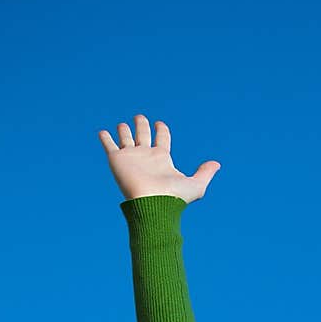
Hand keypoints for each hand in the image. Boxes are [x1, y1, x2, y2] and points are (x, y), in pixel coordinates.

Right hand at [98, 114, 221, 202]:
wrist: (153, 204)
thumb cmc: (174, 197)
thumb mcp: (196, 185)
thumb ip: (205, 173)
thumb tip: (217, 164)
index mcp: (162, 159)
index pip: (162, 139)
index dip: (161, 130)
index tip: (160, 124)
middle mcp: (146, 156)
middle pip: (143, 135)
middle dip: (142, 125)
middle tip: (140, 117)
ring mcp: (131, 157)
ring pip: (126, 138)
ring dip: (124, 130)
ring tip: (123, 125)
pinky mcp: (117, 160)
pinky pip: (109, 145)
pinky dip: (105, 138)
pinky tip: (103, 132)